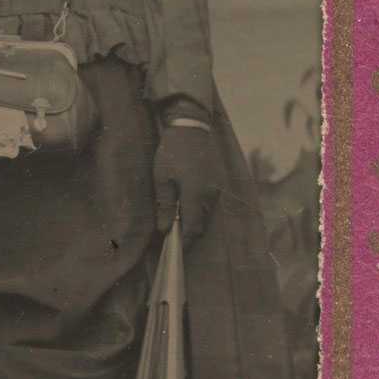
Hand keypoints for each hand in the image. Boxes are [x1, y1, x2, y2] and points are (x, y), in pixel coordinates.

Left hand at [153, 124, 220, 244]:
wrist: (191, 128)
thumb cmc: (172, 152)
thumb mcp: (162, 178)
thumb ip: (165, 205)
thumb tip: (164, 229)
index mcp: (195, 194)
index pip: (193, 228)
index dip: (184, 242)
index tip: (173, 249)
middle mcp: (209, 194)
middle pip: (200, 224)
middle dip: (187, 234)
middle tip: (171, 238)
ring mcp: (215, 188)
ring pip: (204, 215)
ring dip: (192, 221)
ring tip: (174, 222)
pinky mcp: (215, 183)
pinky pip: (207, 204)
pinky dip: (197, 210)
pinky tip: (183, 207)